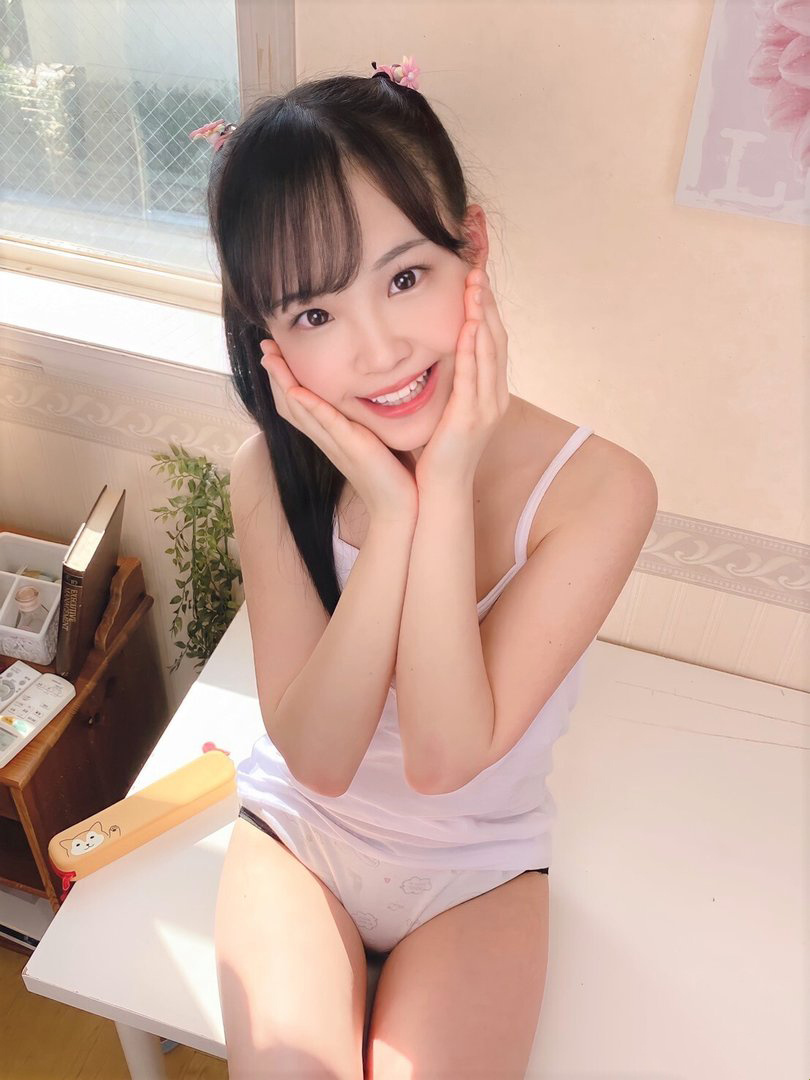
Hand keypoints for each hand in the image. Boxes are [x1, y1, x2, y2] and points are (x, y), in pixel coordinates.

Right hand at [260, 339, 418, 525]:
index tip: (275, 353)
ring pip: (300, 409)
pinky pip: (327, 423)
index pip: (298, 404)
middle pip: (290, 403)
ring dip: (283, 382)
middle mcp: (326, 439)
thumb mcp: (371, 441)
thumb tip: (367, 400)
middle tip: (264, 345)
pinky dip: (311, 406)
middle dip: (275, 374)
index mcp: (330, 435)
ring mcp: (336, 443)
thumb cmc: (389, 475)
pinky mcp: (352, 447)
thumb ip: (362, 423)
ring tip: (270, 357)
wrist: (396, 507)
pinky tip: (297, 390)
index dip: (283, 380)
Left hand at [414, 267, 508, 491]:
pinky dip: (473, 349)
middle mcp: (496, 396)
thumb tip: (442, 355)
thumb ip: (452, 383)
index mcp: (492, 393)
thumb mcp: (449, 409)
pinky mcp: (471, 417)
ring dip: (483, 315)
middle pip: (497, 338)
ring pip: (489, 351)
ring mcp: (487, 407)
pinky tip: (469, 325)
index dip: (487, 307)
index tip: (476, 278)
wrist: (441, 490)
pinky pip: (474, 376)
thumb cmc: (440, 452)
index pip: (493, 341)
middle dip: (488, 302)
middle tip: (478, 268)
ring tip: (475, 284)